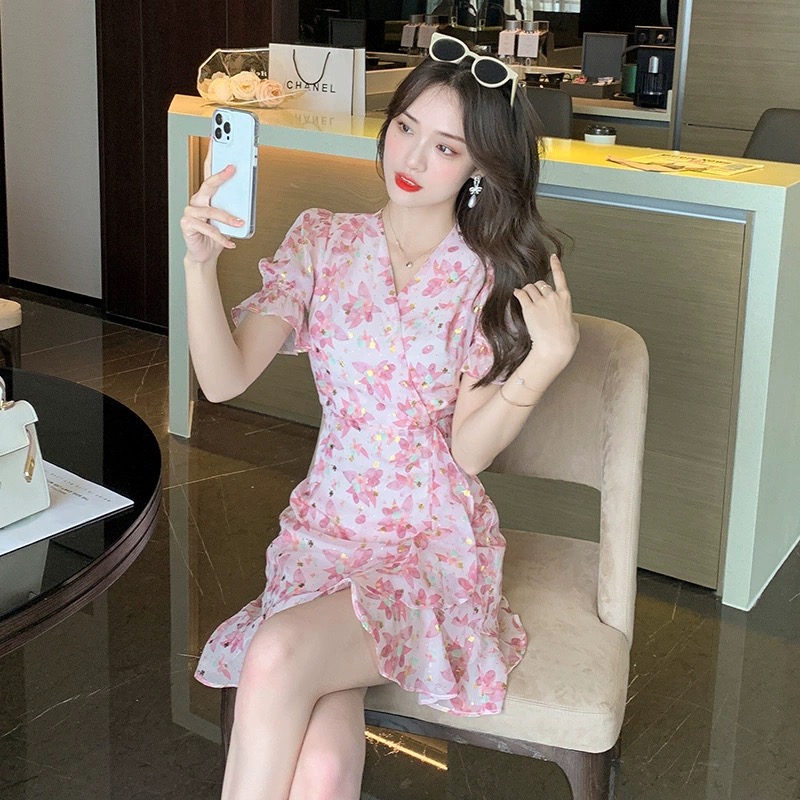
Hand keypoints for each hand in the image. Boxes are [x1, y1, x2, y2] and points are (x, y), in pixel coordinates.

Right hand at [179, 145, 243, 264]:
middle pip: (208, 184)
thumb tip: (246, 198)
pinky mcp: (187, 224)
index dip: (212, 155)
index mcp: (206, 195)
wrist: (205, 254)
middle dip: (220, 175)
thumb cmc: (216, 234)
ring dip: (228, 218)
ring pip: (211, 210)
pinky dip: (222, 238)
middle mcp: (197, 200)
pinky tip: (230, 242)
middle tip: (232, 168)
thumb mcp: (228, 220)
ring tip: (239, 223)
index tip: (218, 140)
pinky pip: (208, 229)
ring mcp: (191, 211)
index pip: (209, 171)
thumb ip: (233, 207)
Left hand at [513, 254, 579, 373]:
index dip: (556, 265)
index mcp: (566, 298)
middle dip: (536, 288)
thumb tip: (567, 318)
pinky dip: (518, 293)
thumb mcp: (574, 325)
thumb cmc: (566, 341)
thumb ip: (569, 315)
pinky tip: (516, 294)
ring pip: (530, 288)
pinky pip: (521, 295)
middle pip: (541, 283)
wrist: (555, 348)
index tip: (553, 257)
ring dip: (526, 291)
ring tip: (525, 298)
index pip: (560, 277)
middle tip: (533, 297)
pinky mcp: (529, 309)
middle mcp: (553, 297)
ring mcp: (541, 302)